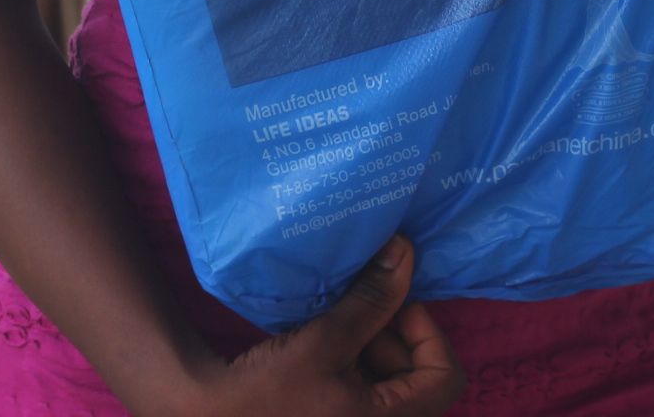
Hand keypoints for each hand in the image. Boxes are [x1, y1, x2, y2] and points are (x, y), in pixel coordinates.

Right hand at [174, 237, 461, 416]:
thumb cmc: (269, 390)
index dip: (427, 334)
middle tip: (357, 307)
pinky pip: (361, 386)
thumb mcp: (326, 342)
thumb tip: (405, 252)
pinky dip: (352, 359)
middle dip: (391, 335)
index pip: (444, 377)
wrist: (209, 416)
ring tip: (335, 321)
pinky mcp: (332, 415)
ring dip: (370, 344)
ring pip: (388, 380)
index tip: (391, 307)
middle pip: (416, 377)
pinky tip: (322, 340)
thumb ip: (371, 300)